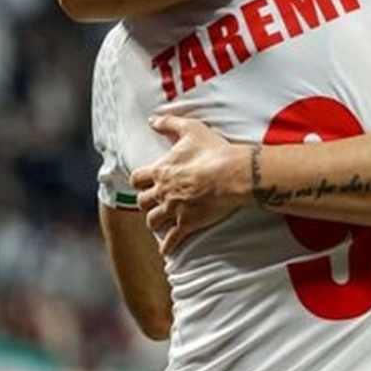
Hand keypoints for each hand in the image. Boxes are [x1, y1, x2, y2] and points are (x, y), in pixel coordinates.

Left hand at [130, 115, 252, 254]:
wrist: (232, 174)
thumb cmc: (213, 151)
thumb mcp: (191, 129)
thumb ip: (169, 123)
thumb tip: (152, 120)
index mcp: (161, 171)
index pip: (138, 178)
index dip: (139, 180)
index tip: (143, 182)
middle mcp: (163, 192)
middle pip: (142, 202)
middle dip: (146, 203)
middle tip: (152, 203)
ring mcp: (175, 210)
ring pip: (154, 222)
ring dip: (155, 223)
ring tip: (159, 224)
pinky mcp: (188, 224)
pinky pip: (172, 241)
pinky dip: (167, 247)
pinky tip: (166, 251)